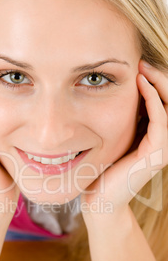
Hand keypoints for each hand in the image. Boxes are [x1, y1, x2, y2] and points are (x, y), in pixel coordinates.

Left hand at [81, 60, 167, 218]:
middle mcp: (163, 142)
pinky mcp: (156, 154)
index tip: (138, 66)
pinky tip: (141, 85)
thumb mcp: (113, 137)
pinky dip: (153, 100)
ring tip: (142, 68)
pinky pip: (161, 119)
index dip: (155, 82)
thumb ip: (123, 120)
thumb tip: (116, 94)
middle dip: (160, 78)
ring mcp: (163, 148)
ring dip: (158, 84)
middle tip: (142, 62)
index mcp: (155, 137)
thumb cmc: (102, 169)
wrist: (99, 198)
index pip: (163, 103)